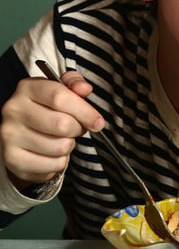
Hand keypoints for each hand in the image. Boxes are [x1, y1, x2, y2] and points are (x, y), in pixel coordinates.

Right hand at [1, 71, 102, 189]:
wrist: (20, 135)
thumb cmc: (45, 110)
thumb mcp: (60, 90)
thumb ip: (74, 84)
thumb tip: (84, 88)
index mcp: (28, 89)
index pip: (60, 97)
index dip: (84, 111)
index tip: (97, 121)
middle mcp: (15, 110)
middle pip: (62, 124)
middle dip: (78, 129)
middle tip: (75, 128)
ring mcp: (11, 135)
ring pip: (60, 146)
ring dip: (69, 145)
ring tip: (61, 139)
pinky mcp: (13, 158)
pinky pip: (53, 164)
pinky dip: (60, 161)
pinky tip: (52, 153)